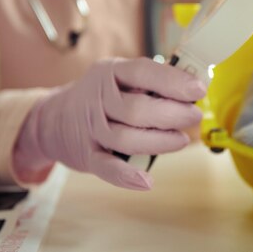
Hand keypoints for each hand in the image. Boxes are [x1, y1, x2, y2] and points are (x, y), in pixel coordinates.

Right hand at [15, 58, 205, 189]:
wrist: (54, 118)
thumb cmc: (101, 96)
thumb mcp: (119, 77)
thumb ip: (151, 81)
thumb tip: (194, 87)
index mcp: (110, 72)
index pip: (142, 72)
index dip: (172, 81)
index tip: (198, 89)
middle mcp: (98, 98)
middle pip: (137, 109)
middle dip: (171, 114)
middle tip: (193, 116)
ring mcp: (91, 128)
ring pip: (125, 139)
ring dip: (158, 142)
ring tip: (181, 140)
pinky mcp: (87, 155)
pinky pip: (106, 167)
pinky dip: (125, 175)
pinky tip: (146, 180)